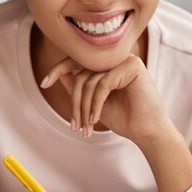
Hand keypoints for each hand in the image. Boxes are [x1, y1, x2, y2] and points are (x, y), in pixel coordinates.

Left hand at [41, 54, 175, 143]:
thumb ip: (80, 87)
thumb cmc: (124, 118)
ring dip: (84, 107)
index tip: (44, 83)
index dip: (59, 70)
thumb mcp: (94, 103)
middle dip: (75, 101)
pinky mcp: (132, 66)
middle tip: (75, 125)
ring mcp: (125, 60)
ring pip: (90, 80)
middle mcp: (116, 58)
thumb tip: (61, 74)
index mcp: (107, 64)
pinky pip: (102, 83)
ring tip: (86, 127)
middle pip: (81, 73)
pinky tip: (96, 119)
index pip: (78, 61)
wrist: (147, 132)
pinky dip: (95, 104)